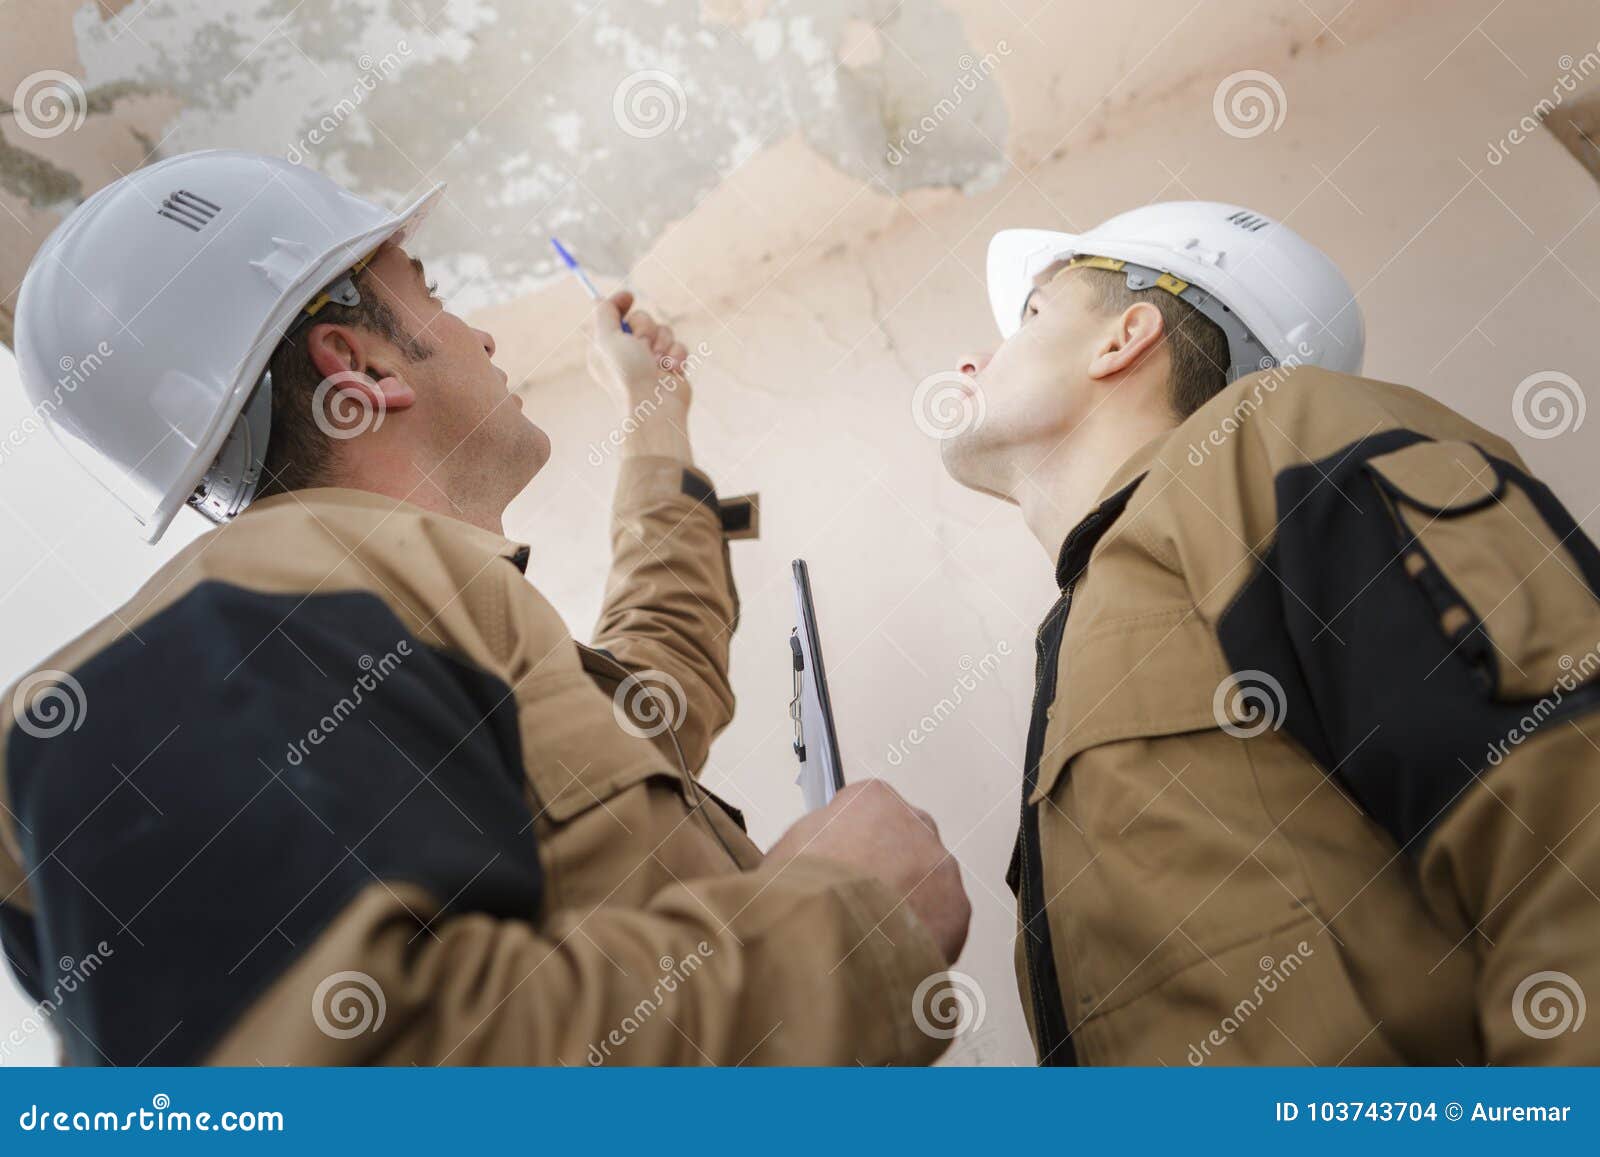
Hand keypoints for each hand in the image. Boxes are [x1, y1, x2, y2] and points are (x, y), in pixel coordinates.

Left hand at [586, 290, 692, 409]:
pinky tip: (671, 371)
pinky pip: (679, 345)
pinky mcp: (670, 365)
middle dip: (645, 328)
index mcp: (606, 346)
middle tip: (641, 345)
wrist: (655, 406)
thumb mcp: (606, 338)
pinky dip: (676, 356)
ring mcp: (650, 359)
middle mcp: (628, 351)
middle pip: (641, 318)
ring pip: (663, 330)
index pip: (612, 315)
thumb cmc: (626, 374)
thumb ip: (604, 313)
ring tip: (657, 362)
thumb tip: (606, 298)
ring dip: (662, 343)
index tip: (629, 297)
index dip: (620, 304)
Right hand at [766, 780, 970, 963]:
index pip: (870, 813)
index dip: (853, 846)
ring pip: (927, 885)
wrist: (824, 934)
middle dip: (888, 873)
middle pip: (905, 846)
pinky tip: (892, 955)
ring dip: (907, 907)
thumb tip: (820, 857)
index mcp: (872, 799)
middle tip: (861, 906)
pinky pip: (941, 925)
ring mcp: (940, 866)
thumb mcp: (789, 848)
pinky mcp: (957, 909)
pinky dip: (922, 940)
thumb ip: (816, 842)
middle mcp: (914, 824)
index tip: (844, 868)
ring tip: (873, 939)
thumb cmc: (800, 890)